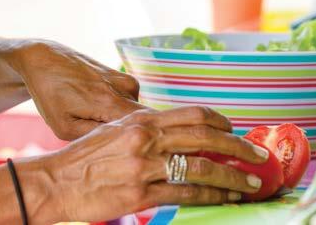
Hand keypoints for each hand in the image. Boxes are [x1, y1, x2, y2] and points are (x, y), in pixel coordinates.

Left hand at [14, 40, 143, 139]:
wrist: (44, 59)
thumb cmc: (50, 94)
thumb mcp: (64, 126)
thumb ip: (95, 137)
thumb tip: (121, 145)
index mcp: (109, 102)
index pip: (145, 130)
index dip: (140, 145)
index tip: (128, 155)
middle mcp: (125, 88)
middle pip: (144, 123)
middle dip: (131, 137)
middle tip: (105, 142)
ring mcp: (127, 80)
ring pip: (136, 115)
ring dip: (121, 122)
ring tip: (94, 121)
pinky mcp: (125, 77)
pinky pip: (131, 104)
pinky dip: (117, 111)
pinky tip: (97, 109)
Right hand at [40, 106, 271, 223]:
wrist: (56, 181)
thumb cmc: (83, 158)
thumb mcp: (113, 132)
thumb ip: (144, 130)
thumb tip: (174, 133)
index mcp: (140, 121)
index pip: (191, 115)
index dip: (220, 122)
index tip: (237, 130)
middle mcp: (146, 140)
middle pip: (204, 139)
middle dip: (238, 148)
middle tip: (259, 157)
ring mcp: (144, 168)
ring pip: (201, 169)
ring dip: (232, 178)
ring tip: (251, 184)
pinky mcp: (141, 195)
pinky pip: (186, 194)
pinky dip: (211, 197)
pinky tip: (225, 200)